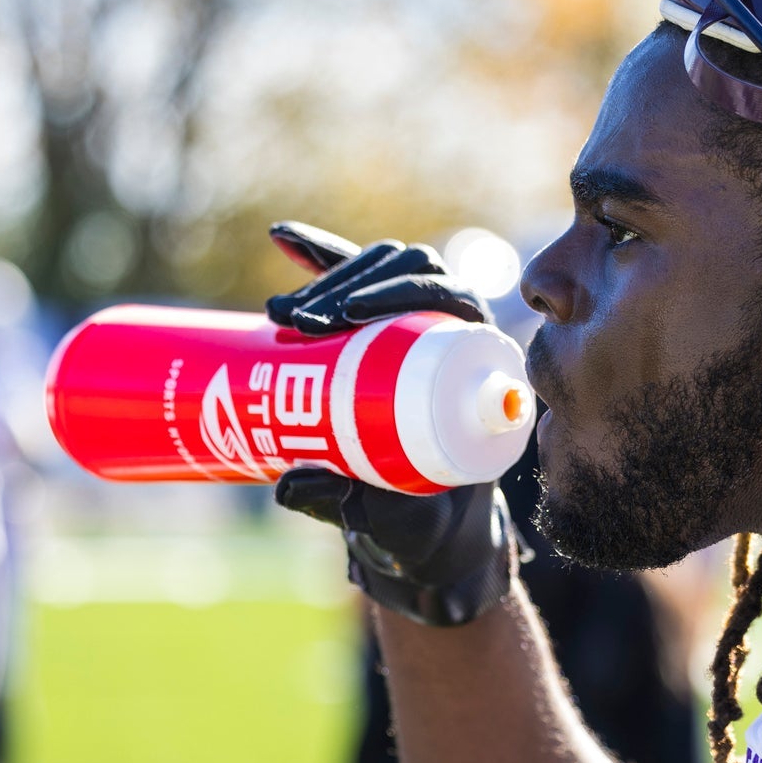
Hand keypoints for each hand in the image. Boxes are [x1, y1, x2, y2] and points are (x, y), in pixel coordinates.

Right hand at [263, 222, 512, 625]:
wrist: (423, 526)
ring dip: (329, 276)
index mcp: (480, 360)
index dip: (403, 292)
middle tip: (302, 322)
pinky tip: (283, 237)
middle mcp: (455, 328)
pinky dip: (318, 257)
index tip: (350, 316)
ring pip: (377, 271)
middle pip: (410, 273)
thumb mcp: (398, 518)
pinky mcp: (375, 327)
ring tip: (281, 314)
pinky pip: (349, 282)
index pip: (455, 296)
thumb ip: (352, 507)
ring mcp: (414, 322)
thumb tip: (289, 481)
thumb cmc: (427, 520)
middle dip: (350, 285)